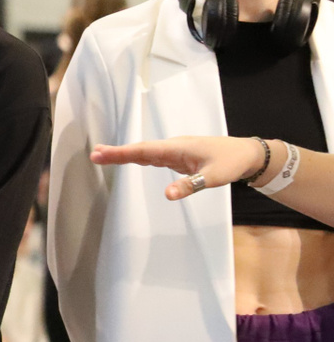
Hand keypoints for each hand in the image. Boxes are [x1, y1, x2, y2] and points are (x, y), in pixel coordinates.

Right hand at [90, 137, 268, 199]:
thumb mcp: (213, 177)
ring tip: (103, 156)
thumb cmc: (231, 162)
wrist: (247, 154)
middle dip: (117, 153)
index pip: (143, 151)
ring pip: (145, 152)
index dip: (120, 153)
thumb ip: (189, 185)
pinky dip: (137, 157)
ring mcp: (174, 151)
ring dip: (125, 154)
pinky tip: (129, 158)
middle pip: (139, 150)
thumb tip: (167, 194)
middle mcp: (172, 147)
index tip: (99, 154)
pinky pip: (153, 156)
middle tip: (93, 155)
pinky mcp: (178, 157)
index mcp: (177, 148)